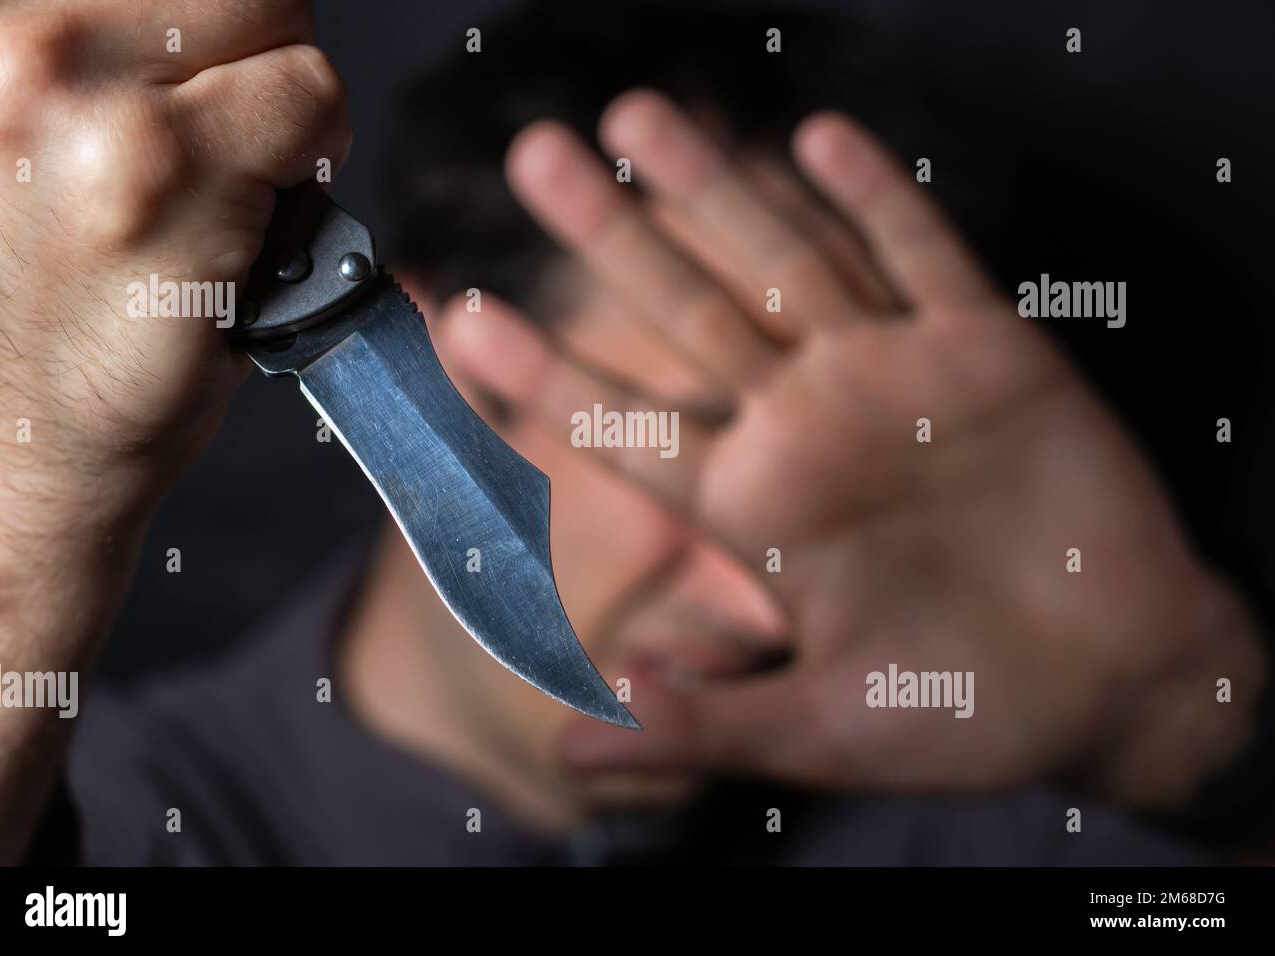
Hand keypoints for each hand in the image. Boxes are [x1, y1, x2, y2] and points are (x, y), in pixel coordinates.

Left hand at [0, 0, 348, 861]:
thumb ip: (276, 163)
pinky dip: (93, 73)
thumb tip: (290, 91)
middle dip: (246, 71)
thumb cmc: (118, 398)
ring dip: (166, 57)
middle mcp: (50, 84)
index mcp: (154, 157)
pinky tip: (75, 147)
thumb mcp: (249, 288)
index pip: (307, 71)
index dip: (308, 133)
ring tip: (133, 153)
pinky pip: (67, 25)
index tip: (284, 169)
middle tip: (213, 152)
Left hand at [441, 90, 1264, 811]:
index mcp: (758, 511)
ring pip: (790, 264)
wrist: (1112, 682)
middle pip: (690, 318)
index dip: (547, 375)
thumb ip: (701, 727)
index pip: (630, 429)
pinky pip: (928, 261)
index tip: (465, 318)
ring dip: (720, 190)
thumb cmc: (964, 716)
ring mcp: (894, 382)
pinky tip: (820, 141)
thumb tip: (568, 750)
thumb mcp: (823, 732)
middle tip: (534, 157)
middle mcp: (808, 430)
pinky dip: (880, 202)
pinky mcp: (989, 355)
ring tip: (641, 118)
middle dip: (616, 237)